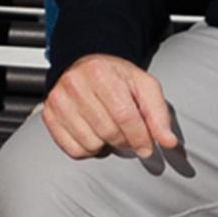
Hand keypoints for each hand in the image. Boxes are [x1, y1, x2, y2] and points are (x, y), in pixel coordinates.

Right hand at [39, 52, 180, 161]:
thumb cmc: (116, 79)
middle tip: (127, 134)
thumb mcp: (144, 86)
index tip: (147, 146)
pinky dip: (87, 149)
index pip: (125, 116)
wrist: (85, 67)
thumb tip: (168, 142)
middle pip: (108, 132)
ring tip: (108, 129)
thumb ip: (159, 114)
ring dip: (105, 144)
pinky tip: (93, 134)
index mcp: (100, 72)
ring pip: (91, 143)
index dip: (140, 137)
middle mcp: (74, 83)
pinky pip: (73, 149)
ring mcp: (58, 100)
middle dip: (125, 140)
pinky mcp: (49, 115)